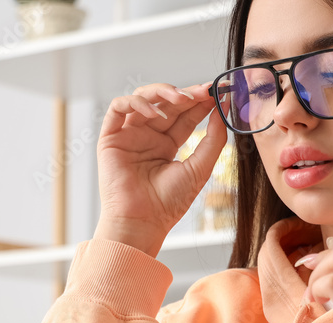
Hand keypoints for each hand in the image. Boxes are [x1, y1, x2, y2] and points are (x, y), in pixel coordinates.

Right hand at [93, 82, 227, 255]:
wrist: (142, 222)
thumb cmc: (168, 203)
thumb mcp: (200, 169)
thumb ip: (213, 140)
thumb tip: (222, 112)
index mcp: (166, 146)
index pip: (184, 115)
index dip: (200, 102)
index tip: (217, 92)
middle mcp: (147, 138)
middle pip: (166, 104)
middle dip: (186, 94)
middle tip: (204, 90)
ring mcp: (128, 136)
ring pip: (143, 99)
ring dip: (162, 93)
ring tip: (181, 98)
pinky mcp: (110, 138)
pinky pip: (118, 108)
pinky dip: (135, 103)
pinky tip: (154, 113)